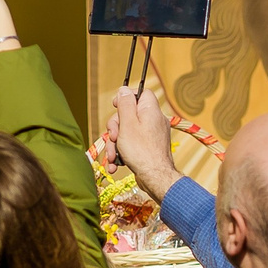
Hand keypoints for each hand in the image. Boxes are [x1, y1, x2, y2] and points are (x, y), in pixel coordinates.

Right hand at [110, 86, 177, 201]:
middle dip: (116, 128)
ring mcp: (152, 135)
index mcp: (151, 110)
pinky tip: (115, 164)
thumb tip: (124, 89)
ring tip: (112, 157)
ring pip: (127, 132)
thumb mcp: (128, 124)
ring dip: (116, 144)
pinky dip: (123, 153)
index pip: (140, 93)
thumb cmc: (142, 152)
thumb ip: (125, 104)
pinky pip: (132, 144)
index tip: (115, 105)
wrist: (155, 178)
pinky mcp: (148, 148)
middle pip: (129, 115)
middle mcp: (154, 121)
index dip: (126, 97)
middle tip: (115, 137)